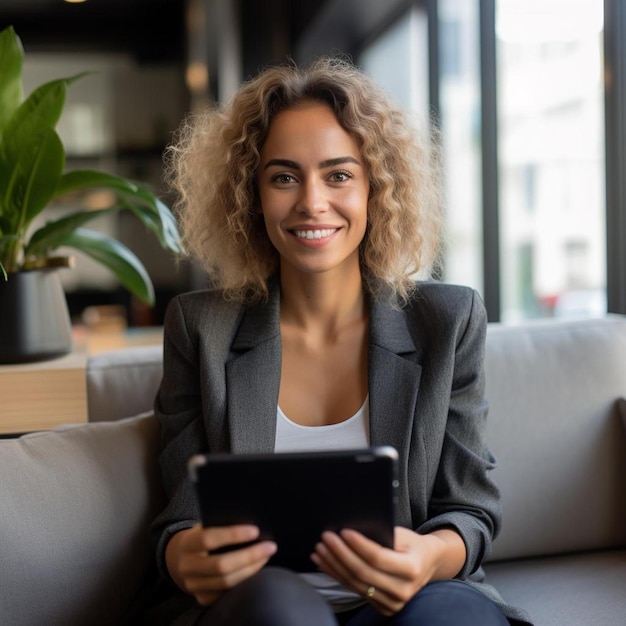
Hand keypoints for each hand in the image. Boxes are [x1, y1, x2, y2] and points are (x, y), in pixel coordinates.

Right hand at [165, 523, 276, 605]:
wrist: (180, 559)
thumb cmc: (201, 536)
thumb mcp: (204, 526)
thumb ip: (220, 524)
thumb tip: (252, 520)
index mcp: (187, 544)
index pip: (208, 539)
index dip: (233, 535)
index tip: (256, 530)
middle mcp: (187, 567)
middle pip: (221, 566)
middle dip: (249, 556)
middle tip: (271, 546)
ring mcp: (193, 585)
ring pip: (226, 582)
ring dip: (251, 569)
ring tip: (267, 556)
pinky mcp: (202, 598)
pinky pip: (226, 593)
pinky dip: (244, 581)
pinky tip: (256, 569)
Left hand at [310, 526, 465, 615]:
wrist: (426, 564)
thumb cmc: (412, 544)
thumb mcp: (404, 534)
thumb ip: (383, 533)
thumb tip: (353, 527)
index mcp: (411, 568)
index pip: (378, 557)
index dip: (358, 545)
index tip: (343, 531)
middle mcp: (403, 590)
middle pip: (363, 572)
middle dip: (340, 553)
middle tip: (325, 538)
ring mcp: (392, 603)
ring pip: (355, 583)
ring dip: (333, 565)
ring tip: (320, 549)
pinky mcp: (382, 607)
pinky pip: (354, 590)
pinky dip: (336, 575)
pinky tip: (324, 563)